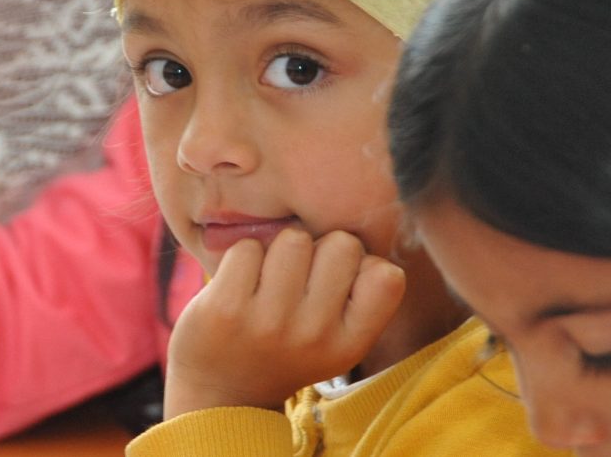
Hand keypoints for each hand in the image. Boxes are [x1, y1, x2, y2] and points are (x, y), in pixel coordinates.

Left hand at [163, 228, 405, 418]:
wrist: (223, 392)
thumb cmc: (289, 346)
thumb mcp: (338, 337)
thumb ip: (361, 291)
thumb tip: (366, 218)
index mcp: (350, 345)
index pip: (388, 276)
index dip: (364, 266)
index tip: (340, 287)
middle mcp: (313, 337)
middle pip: (342, 244)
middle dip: (321, 250)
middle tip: (299, 281)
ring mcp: (268, 323)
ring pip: (294, 238)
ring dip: (280, 250)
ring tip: (268, 283)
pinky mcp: (225, 308)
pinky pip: (249, 247)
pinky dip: (244, 257)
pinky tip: (240, 287)